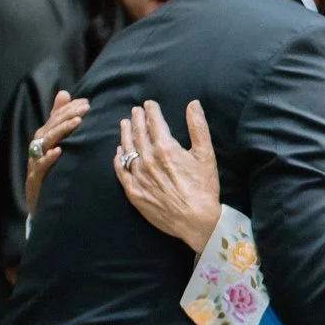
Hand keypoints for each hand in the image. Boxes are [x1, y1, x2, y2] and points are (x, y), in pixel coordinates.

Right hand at [22, 89, 87, 217]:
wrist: (40, 200)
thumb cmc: (49, 167)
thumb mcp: (54, 142)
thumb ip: (58, 119)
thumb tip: (64, 93)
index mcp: (44, 137)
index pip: (55, 118)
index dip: (69, 109)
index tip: (86, 103)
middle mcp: (38, 146)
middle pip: (51, 127)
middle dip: (68, 116)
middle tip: (85, 108)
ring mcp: (35, 162)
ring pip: (46, 143)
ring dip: (61, 132)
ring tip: (76, 122)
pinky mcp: (35, 178)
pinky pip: (41, 166)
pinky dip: (48, 158)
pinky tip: (58, 151)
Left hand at [116, 101, 221, 252]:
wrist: (195, 220)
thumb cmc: (204, 188)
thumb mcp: (206, 155)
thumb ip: (198, 127)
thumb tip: (193, 104)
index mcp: (166, 149)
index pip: (154, 123)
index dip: (151, 111)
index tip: (149, 104)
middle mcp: (148, 160)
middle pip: (138, 134)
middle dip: (137, 119)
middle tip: (135, 111)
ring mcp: (138, 176)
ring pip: (127, 149)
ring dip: (125, 134)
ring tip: (124, 124)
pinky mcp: (134, 192)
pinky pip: (121, 171)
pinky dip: (119, 158)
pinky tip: (119, 151)